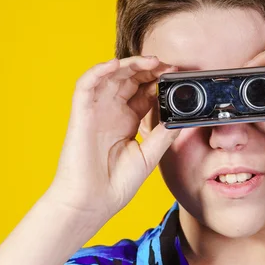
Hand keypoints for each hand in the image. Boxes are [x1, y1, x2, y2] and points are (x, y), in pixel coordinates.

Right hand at [48, 56, 179, 220]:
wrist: (92, 204)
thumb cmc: (116, 184)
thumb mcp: (150, 155)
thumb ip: (164, 133)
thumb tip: (182, 116)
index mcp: (128, 120)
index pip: (143, 91)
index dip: (158, 80)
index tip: (176, 75)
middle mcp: (112, 112)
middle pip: (129, 79)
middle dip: (148, 68)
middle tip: (166, 65)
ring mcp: (97, 110)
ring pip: (110, 76)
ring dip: (129, 64)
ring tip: (150, 61)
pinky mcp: (81, 113)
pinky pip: (86, 85)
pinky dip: (99, 71)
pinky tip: (116, 64)